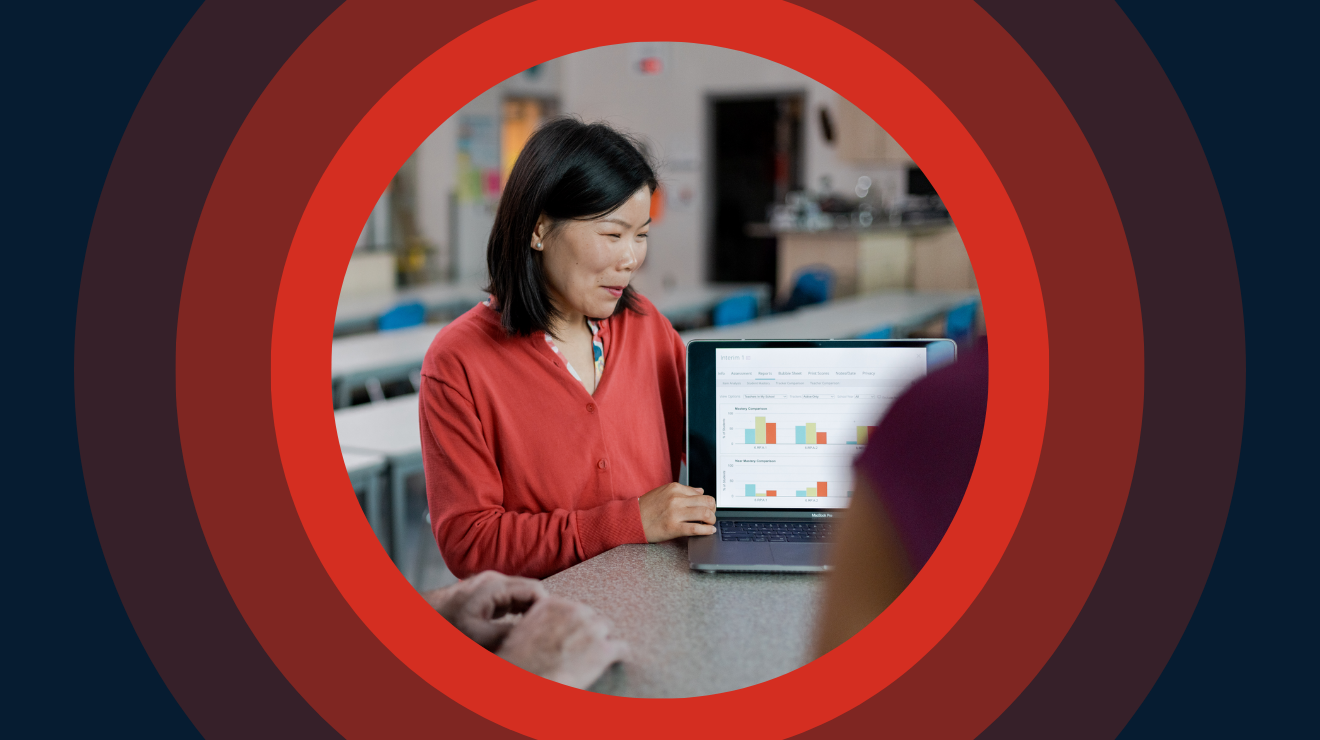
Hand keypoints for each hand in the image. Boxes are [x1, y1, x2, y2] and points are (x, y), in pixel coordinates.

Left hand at [421, 571, 546, 650]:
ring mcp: (491, 585)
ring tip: (534, 632)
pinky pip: (511, 600)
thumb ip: (506, 634)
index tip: (550, 627)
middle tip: (545, 632)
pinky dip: (518, 613)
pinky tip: (519, 629)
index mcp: (496, 585)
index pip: (535, 590)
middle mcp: (496, 580)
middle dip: (540, 611)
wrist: (421, 616)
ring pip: (522, 596)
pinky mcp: (487, 593)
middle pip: (531, 591)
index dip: (547, 608)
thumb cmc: (445, 624)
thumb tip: (532, 636)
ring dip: (530, 613)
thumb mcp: (477, 635)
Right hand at [497, 596, 629, 688]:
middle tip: (582, 649)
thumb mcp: (521, 633)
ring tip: (597, 656)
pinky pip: (622, 648)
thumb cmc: (518, 664)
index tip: (571, 636)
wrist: (526, 683)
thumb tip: (547, 629)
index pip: (572, 608)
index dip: (573, 624)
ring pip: (606, 629)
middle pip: (591, 617)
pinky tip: (617, 661)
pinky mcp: (605, 651)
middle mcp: (575, 611)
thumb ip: (539, 622)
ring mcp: (592, 630)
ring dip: (602, 642)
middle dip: (587, 632)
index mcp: (553, 604)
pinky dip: (619, 655)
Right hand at [638, 482, 715, 541]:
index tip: (708, 508)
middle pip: (707, 502)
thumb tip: (700, 491)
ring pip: (705, 514)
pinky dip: (707, 530)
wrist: (631, 520)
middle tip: (711, 516)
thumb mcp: (664, 492)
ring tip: (710, 524)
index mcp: (674, 488)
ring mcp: (675, 513)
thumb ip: (683, 491)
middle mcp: (676, 499)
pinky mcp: (673, 528)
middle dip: (713, 510)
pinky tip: (709, 531)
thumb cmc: (646, 507)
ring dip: (712, 520)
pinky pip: (696, 528)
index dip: (708, 502)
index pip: (701, 493)